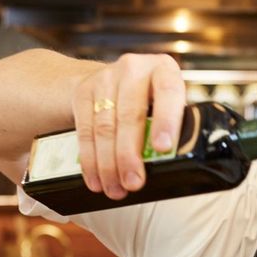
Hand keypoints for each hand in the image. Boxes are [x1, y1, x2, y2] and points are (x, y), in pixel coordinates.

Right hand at [72, 53, 185, 199]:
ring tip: (115, 188)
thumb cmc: (152, 102)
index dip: (166, 121)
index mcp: (164, 70)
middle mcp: (134, 68)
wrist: (116, 81)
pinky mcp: (83, 91)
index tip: (163, 148)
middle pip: (130, 116)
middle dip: (130, 155)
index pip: (168, 93)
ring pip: (105, 127)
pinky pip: (85, 130)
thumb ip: (173, 128)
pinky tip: (96, 178)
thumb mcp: (169, 107)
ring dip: (108, 164)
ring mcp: (106, 78)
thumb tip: (171, 166)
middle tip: (134, 183)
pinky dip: (90, 159)